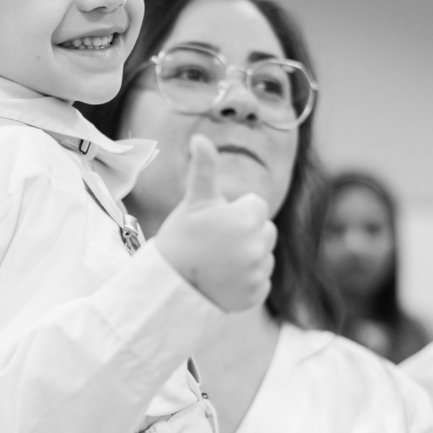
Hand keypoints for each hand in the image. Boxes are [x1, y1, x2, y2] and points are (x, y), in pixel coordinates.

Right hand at [154, 134, 276, 311]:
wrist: (168, 283)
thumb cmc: (181, 236)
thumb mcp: (194, 201)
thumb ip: (204, 168)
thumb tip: (199, 138)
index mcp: (247, 219)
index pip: (256, 206)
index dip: (235, 211)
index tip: (215, 222)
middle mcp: (257, 246)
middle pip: (264, 230)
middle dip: (245, 233)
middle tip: (216, 242)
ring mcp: (258, 273)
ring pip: (263, 255)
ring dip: (247, 257)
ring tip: (218, 261)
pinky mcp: (256, 295)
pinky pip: (260, 281)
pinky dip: (245, 281)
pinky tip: (223, 279)